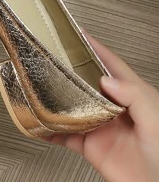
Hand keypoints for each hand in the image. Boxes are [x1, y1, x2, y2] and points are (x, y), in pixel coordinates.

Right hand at [47, 33, 158, 181]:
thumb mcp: (156, 120)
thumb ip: (134, 96)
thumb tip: (106, 80)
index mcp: (131, 95)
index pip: (110, 64)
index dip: (94, 48)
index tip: (77, 34)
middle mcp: (112, 108)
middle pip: (85, 83)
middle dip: (68, 71)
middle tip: (47, 59)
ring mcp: (99, 127)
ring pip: (71, 108)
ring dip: (54, 100)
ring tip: (35, 90)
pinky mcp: (91, 148)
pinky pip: (65, 136)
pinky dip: (49, 131)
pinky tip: (37, 126)